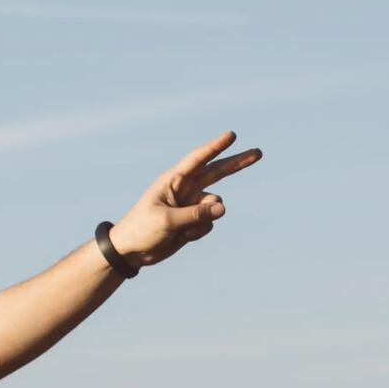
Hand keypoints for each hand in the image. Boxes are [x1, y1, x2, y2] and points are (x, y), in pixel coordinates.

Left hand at [110, 131, 262, 268]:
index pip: (197, 160)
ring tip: (183, 230)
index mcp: (173, 181)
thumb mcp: (167, 221)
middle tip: (258, 152)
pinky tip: (183, 237)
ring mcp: (191, 204)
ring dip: (204, 219)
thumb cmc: (141, 230)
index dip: (215, 147)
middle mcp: (185, 189)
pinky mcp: (194, 220)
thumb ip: (195, 214)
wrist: (131, 252)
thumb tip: (223, 208)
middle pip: (217, 172)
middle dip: (237, 163)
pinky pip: (210, 223)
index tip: (231, 135)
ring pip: (215, 205)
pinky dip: (200, 231)